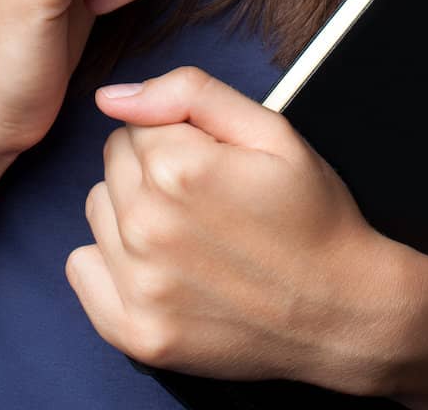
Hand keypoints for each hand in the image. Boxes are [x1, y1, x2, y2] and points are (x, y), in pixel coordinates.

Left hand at [65, 65, 409, 396]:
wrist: (345, 312)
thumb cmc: (311, 215)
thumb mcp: (271, 130)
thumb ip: (190, 93)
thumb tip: (112, 96)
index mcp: (178, 168)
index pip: (136, 124)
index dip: (177, 138)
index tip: (215, 166)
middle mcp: (148, 226)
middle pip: (113, 163)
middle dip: (152, 170)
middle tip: (206, 199)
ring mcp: (140, 287)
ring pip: (98, 210)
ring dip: (131, 213)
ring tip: (189, 233)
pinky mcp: (137, 334)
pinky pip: (81, 269)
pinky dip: (109, 264)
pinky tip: (158, 267)